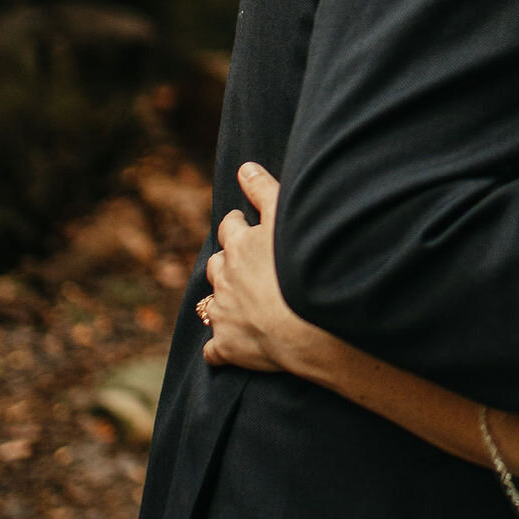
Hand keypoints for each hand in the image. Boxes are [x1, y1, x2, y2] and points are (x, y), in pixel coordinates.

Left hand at [198, 166, 340, 381]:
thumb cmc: (303, 264)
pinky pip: (215, 351)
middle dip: (225, 263)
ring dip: (220, 303)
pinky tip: (227, 350)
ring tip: (236, 305)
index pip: (229, 228)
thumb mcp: (285, 216)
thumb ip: (264, 190)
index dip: (236, 225)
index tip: (242, 226)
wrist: (307, 322)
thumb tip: (244, 167)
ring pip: (210, 306)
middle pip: (216, 266)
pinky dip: (219, 349)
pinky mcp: (228, 347)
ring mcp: (224, 315)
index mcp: (239, 246)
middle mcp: (225, 279)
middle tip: (241, 267)